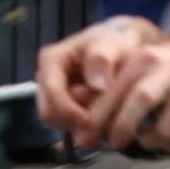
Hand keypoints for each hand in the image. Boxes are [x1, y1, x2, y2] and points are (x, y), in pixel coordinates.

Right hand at [34, 16, 167, 137]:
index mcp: (51, 60)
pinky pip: (71, 126)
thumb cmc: (115, 42)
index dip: (70, 112)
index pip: (52, 95)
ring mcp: (53, 94)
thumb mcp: (112, 44)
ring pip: (60, 123)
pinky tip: (104, 115)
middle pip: (50, 114)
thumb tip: (97, 86)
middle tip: (103, 117)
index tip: (92, 121)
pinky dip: (87, 125)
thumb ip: (102, 60)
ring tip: (107, 111)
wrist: (122, 46)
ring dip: (82, 124)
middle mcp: (47, 79)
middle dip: (75, 120)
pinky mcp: (64, 107)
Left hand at [92, 37, 169, 150]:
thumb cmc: (166, 71)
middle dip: (123, 127)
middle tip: (114, 143)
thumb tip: (75, 106)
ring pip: (167, 126)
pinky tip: (166, 139)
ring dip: (151, 140)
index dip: (98, 115)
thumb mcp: (137, 69)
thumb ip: (107, 88)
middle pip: (142, 100)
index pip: (116, 87)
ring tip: (145, 140)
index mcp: (145, 58)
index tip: (84, 136)